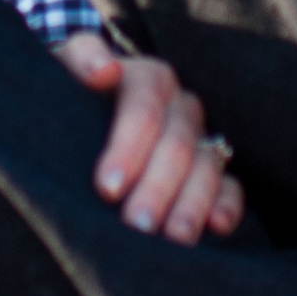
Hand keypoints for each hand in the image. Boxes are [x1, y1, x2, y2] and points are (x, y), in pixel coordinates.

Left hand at [55, 32, 243, 243]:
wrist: (86, 102)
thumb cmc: (72, 86)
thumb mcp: (67, 60)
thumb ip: (81, 56)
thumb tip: (102, 72)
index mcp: (149, 79)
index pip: (145, 108)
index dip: (129, 147)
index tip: (107, 187)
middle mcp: (180, 106)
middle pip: (177, 144)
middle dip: (158, 187)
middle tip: (138, 225)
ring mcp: (199, 138)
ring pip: (206, 166)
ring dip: (192, 204)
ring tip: (176, 239)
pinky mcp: (211, 168)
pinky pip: (229, 185)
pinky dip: (227, 205)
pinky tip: (217, 228)